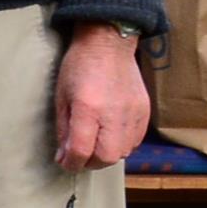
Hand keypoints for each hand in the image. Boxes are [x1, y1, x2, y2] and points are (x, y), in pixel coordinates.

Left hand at [55, 22, 152, 168]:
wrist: (108, 44)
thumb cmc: (79, 67)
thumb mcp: (62, 97)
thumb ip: (64, 129)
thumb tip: (65, 156)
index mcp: (88, 107)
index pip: (82, 150)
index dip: (71, 163)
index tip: (65, 163)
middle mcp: (114, 113)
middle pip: (107, 157)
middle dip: (91, 163)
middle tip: (81, 157)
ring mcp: (133, 112)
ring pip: (123, 152)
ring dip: (107, 154)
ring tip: (95, 145)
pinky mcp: (145, 110)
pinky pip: (136, 141)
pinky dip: (122, 145)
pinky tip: (111, 135)